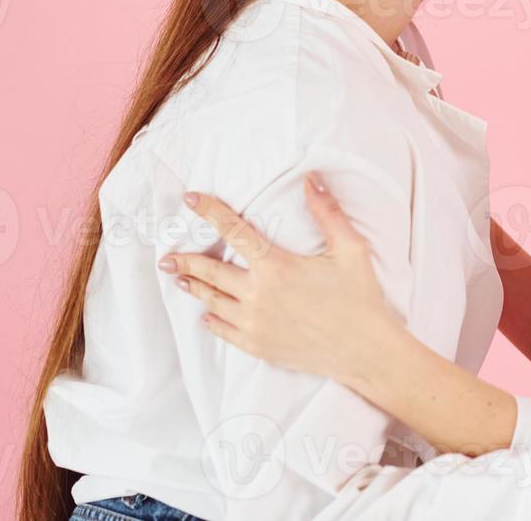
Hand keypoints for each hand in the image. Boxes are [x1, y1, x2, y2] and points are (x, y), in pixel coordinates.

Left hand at [158, 173, 400, 393]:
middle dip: (186, 260)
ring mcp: (255, 323)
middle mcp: (258, 294)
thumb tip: (311, 180)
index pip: (234, 231)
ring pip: (214, 301)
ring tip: (179, 279)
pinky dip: (212, 321)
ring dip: (195, 287)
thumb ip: (328, 212)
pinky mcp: (259, 346)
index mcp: (276, 266)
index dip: (211, 212)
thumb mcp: (351, 249)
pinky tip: (206, 316)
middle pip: (211, 272)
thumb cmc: (360, 297)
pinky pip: (225, 331)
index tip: (190, 199)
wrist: (364, 351)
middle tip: (166, 255)